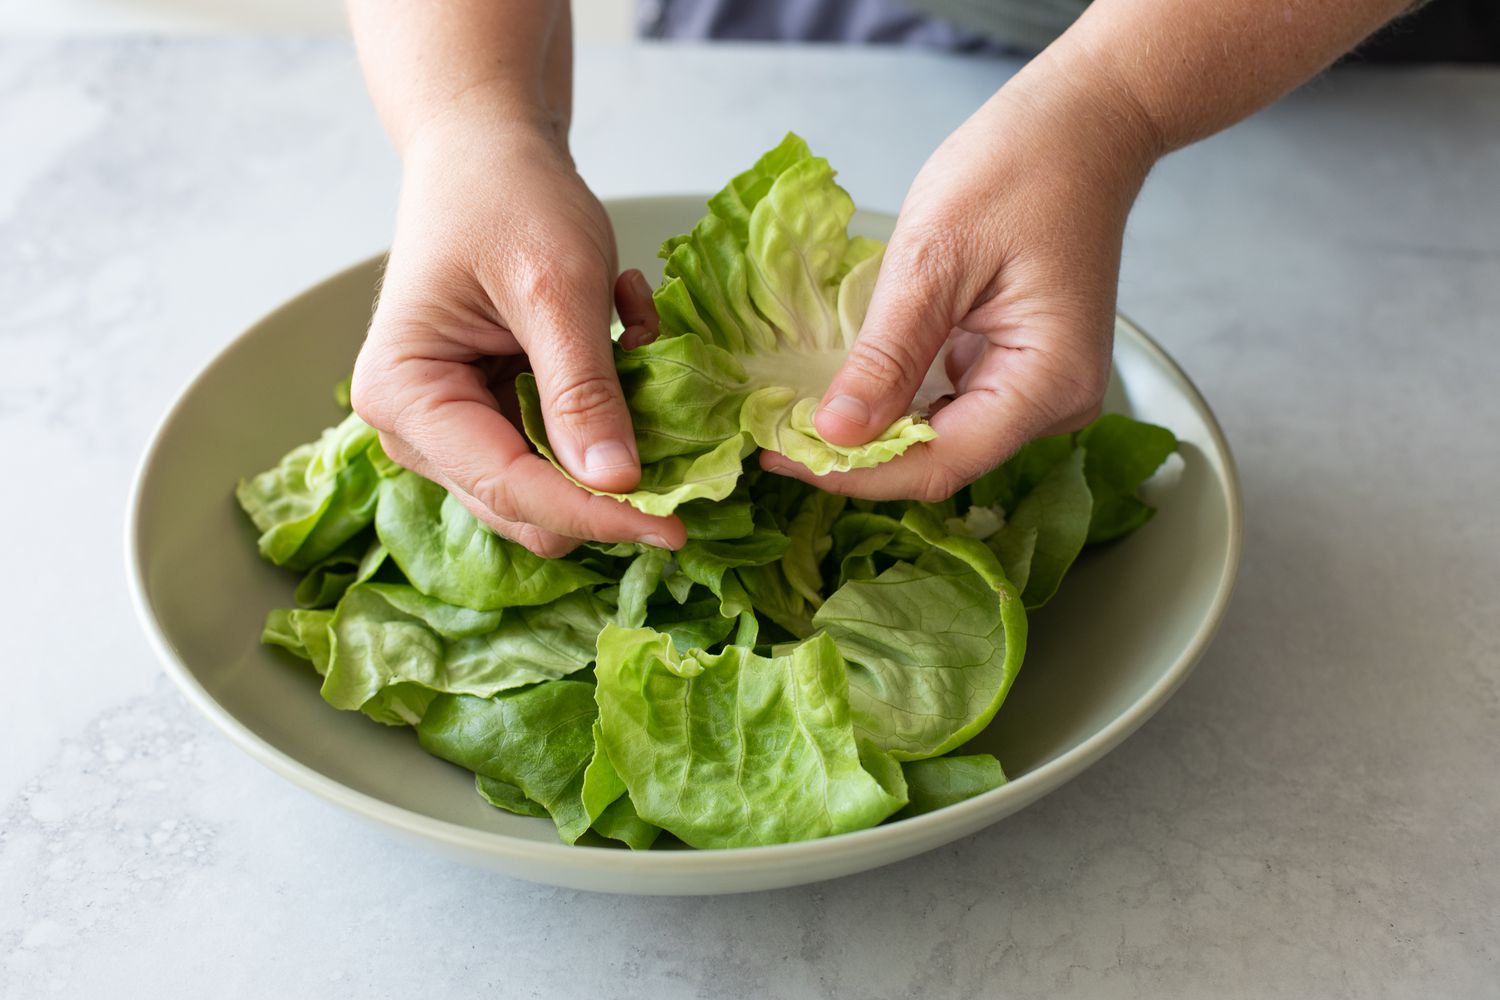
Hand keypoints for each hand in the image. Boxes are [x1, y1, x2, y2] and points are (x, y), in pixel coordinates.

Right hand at [350, 115, 683, 555]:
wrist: (489, 152)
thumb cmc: (506, 197)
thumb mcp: (555, 287)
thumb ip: (583, 388)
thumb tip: (617, 484)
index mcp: (405, 396)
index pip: (509, 489)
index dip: (595, 514)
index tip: (675, 525)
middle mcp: (418, 430)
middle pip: (526, 508)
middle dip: (608, 480)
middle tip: (682, 425)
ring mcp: (455, 430)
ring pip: (554, 487)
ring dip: (615, 433)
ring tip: (636, 336)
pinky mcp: (495, 418)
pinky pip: (565, 448)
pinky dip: (610, 406)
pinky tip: (621, 331)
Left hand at [762, 67, 1159, 501]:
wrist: (1080, 126)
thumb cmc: (1018, 170)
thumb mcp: (934, 259)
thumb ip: (887, 355)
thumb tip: (835, 433)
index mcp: (1047, 382)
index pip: (940, 464)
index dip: (855, 472)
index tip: (778, 455)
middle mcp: (1056, 404)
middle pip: (943, 460)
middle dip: (857, 455)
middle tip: (773, 436)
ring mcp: (1042, 391)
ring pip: (943, 439)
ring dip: (873, 431)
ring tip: (796, 415)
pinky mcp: (1023, 372)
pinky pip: (952, 406)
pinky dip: (899, 401)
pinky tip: (848, 386)